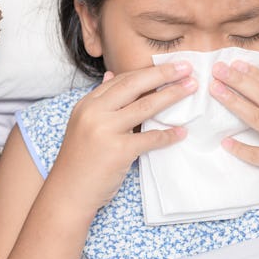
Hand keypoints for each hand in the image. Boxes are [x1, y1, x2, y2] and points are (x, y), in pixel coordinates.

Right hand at [52, 63, 195, 212]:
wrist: (68, 192)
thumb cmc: (79, 161)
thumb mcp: (83, 124)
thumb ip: (100, 102)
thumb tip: (111, 75)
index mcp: (86, 104)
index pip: (120, 80)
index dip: (146, 72)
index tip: (168, 67)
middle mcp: (94, 112)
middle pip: (134, 85)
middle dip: (162, 74)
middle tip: (186, 67)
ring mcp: (105, 130)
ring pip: (145, 106)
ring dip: (172, 95)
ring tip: (191, 88)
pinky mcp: (118, 151)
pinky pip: (150, 138)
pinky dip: (168, 135)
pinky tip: (181, 132)